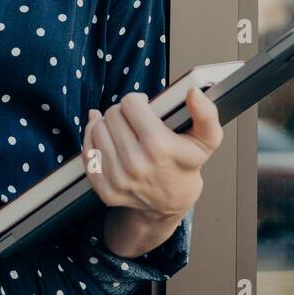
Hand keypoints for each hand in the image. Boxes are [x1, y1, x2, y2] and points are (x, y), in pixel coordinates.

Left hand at [81, 86, 224, 221]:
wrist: (171, 202)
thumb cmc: (186, 165)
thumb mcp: (207, 139)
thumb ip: (206, 113)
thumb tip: (193, 92)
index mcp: (159, 146)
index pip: (131, 103)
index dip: (138, 100)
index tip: (145, 107)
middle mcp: (135, 164)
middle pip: (112, 114)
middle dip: (123, 112)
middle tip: (134, 121)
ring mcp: (118, 179)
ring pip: (97, 129)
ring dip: (107, 125)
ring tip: (122, 130)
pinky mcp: (104, 189)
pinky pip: (87, 152)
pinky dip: (93, 141)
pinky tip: (107, 139)